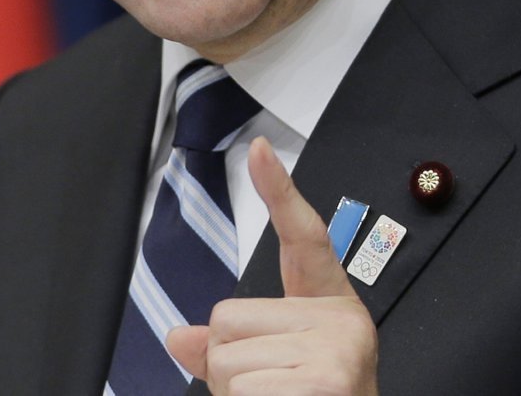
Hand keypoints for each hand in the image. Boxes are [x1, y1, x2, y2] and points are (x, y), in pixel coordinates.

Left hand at [165, 137, 378, 394]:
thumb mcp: (277, 373)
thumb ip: (231, 349)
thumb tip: (179, 337)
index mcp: (330, 312)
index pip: (305, 240)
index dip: (282, 191)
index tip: (262, 148)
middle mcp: (341, 324)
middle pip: (228, 321)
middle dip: (235, 368)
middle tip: (277, 392)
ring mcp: (337, 354)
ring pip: (226, 362)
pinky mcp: (328, 382)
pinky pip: (242, 391)